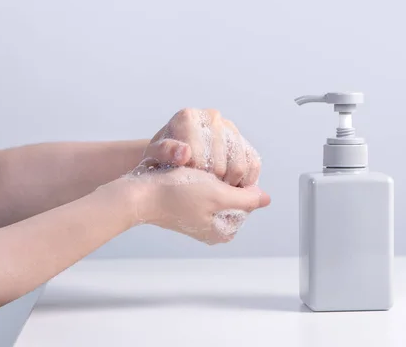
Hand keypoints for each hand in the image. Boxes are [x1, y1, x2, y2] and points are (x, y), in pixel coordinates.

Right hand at [118, 166, 270, 243]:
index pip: (247, 204)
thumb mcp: (219, 195)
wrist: (140, 193)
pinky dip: (200, 179)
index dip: (240, 186)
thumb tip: (265, 199)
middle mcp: (210, 229)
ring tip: (197, 174)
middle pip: (233, 198)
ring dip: (212, 179)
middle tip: (209, 174)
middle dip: (226, 182)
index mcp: (222, 232)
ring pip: (218, 191)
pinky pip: (202, 189)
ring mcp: (197, 219)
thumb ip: (246, 199)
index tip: (223, 177)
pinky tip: (189, 174)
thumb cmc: (177, 194)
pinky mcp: (184, 207)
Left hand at [142, 109, 260, 186]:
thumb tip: (185, 153)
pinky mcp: (243, 140)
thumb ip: (164, 152)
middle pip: (219, 162)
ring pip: (239, 164)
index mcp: (187, 117)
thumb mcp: (154, 157)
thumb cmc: (162, 157)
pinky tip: (233, 190)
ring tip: (215, 193)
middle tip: (202, 194)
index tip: (188, 187)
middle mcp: (212, 117)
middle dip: (211, 184)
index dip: (194, 178)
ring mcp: (230, 127)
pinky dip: (247, 181)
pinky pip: (253, 162)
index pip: (198, 155)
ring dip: (229, 185)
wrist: (174, 155)